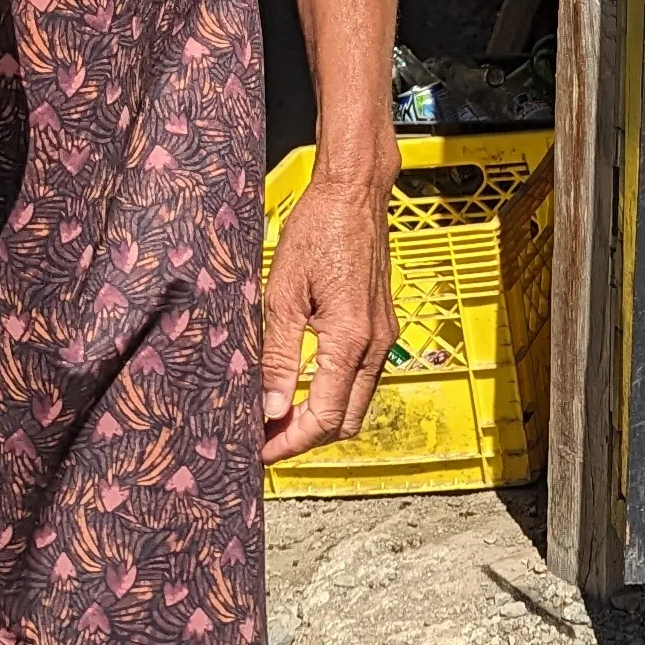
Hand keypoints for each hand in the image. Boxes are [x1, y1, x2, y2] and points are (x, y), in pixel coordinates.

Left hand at [260, 148, 399, 457]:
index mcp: (350, 338)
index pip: (325, 416)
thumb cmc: (318, 229)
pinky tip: (303, 385)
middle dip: (307, 437)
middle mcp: (375, 343)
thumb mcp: (283, 292)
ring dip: (322, 416)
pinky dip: (335, 393)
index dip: (291, 441)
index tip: (260, 451)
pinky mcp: (382, 325)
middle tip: (266, 438)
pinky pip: (362, 377)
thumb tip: (271, 407)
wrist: (355, 193)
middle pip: (347, 421)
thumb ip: (279, 355)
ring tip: (278, 415)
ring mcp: (384, 335)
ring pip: (357, 402)